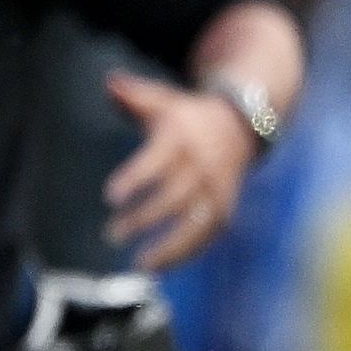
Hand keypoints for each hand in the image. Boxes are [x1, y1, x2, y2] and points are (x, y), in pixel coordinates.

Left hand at [101, 74, 256, 269]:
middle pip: (173, 197)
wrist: (239, 124)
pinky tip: (160, 265)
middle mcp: (202, 165)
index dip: (135, 179)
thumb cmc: (183, 115)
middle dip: (143, 219)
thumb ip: (133, 94)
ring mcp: (217, 188)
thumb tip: (111, 84)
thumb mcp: (161, 99)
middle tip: (112, 234)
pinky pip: (207, 234)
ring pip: (196, 223)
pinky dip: (186, 252)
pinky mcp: (225, 205)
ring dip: (169, 246)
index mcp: (181, 138)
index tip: (110, 197)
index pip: (156, 161)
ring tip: (140, 264)